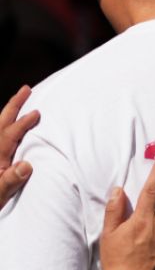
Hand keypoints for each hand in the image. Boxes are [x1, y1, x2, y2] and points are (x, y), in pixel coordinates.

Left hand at [0, 85, 39, 207]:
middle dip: (13, 105)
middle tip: (26, 89)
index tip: (36, 113)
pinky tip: (9, 125)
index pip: (9, 135)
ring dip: (8, 112)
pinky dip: (3, 125)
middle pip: (0, 123)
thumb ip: (10, 181)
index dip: (23, 123)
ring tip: (19, 101)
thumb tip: (26, 165)